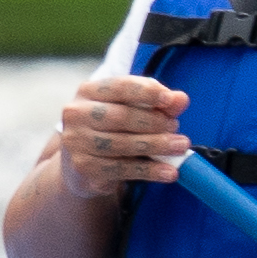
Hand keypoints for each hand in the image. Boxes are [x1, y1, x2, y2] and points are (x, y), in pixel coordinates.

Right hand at [46, 69, 186, 191]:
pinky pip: (122, 169)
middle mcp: (76, 114)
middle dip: (154, 122)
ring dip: (157, 145)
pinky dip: (150, 170)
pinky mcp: (84, 167)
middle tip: (176, 127)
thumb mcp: (133, 109)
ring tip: (180, 147)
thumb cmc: (113, 128)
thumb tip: (180, 99)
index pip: (119, 86)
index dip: (146, 92)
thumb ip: (158, 103)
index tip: (168, 99)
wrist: (82, 165)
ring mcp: (77, 142)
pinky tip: (169, 171)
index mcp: (88, 91)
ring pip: (122, 144)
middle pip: (121, 116)